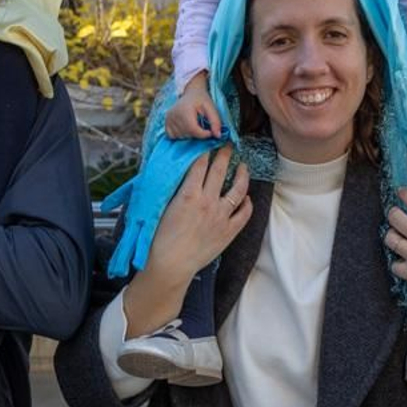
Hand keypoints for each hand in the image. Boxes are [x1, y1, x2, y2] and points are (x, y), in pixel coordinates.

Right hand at [124, 148, 250, 335]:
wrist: (171, 264)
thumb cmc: (159, 238)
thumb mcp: (162, 207)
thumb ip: (173, 189)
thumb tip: (179, 174)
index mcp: (189, 194)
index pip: (200, 163)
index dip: (205, 149)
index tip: (208, 142)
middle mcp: (208, 201)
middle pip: (220, 169)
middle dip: (225, 153)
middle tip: (228, 144)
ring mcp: (221, 216)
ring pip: (238, 189)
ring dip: (242, 175)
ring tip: (243, 167)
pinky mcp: (229, 231)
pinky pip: (244, 213)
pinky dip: (247, 203)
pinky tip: (246, 198)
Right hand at [165, 74, 221, 139]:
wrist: (191, 93)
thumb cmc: (202, 99)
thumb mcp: (211, 108)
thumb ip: (216, 122)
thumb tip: (217, 136)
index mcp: (184, 110)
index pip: (193, 130)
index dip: (204, 134)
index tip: (210, 131)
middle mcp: (173, 115)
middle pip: (188, 134)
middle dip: (198, 134)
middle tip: (202, 125)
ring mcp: (168, 119)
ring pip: (181, 136)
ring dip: (190, 135)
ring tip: (194, 124)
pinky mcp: (166, 122)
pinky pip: (173, 136)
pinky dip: (181, 135)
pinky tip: (186, 127)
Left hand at [384, 188, 406, 302]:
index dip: (405, 194)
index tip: (401, 192)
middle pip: (394, 217)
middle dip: (394, 214)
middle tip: (397, 216)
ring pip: (390, 238)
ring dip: (393, 237)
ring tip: (400, 238)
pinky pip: (394, 264)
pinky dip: (398, 263)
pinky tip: (406, 261)